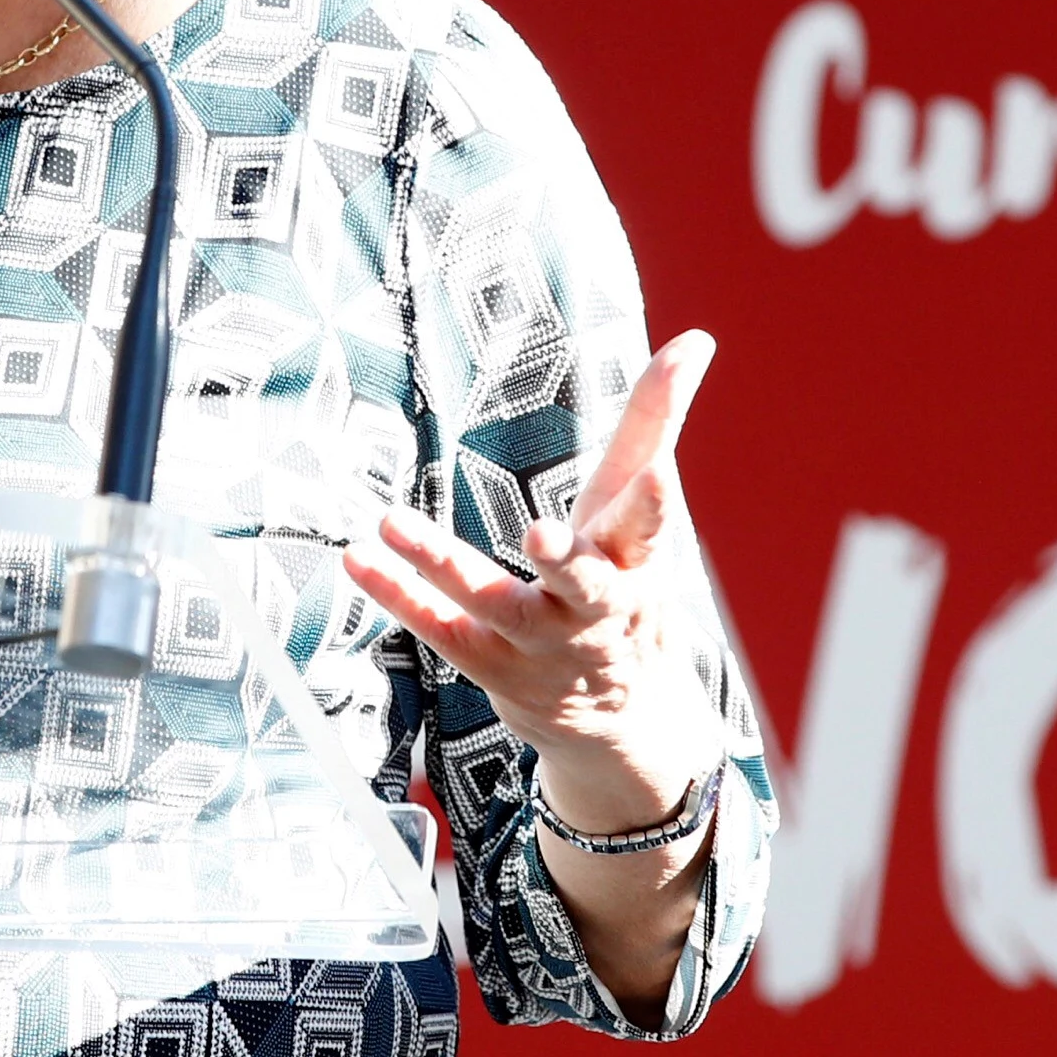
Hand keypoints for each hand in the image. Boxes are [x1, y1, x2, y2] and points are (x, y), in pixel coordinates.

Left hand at [343, 330, 725, 830]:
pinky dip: (401, 597)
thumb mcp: (640, 508)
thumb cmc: (625, 580)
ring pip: (494, 604)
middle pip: (585, 583)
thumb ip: (656, 420)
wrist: (622, 718)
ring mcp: (543, 644)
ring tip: (390, 522)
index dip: (654, 503)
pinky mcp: (495, 667)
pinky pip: (443, 631)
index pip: (650, 527)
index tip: (658, 472)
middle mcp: (594, 607)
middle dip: (566, 561)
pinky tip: (360, 560)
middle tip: (540, 534)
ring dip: (442, 564)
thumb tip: (697, 338)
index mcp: (635, 560)